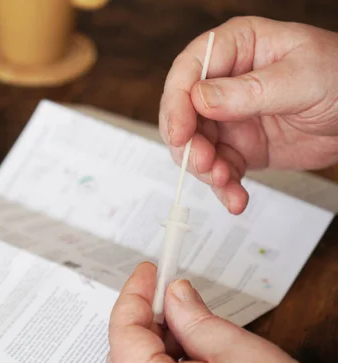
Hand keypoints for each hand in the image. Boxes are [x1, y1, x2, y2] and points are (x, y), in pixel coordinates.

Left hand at [106, 262, 330, 362]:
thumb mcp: (236, 351)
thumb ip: (195, 318)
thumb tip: (175, 294)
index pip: (123, 333)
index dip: (134, 295)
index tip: (148, 272)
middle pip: (125, 352)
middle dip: (145, 317)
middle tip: (167, 291)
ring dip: (157, 340)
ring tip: (187, 320)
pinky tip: (191, 349)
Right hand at [159, 16, 337, 213]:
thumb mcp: (302, 78)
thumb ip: (249, 90)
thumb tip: (199, 99)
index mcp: (236, 48)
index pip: (188, 71)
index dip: (176, 102)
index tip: (180, 132)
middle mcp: (224, 83)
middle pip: (183, 113)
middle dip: (187, 143)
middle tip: (202, 163)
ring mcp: (228, 117)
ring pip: (195, 146)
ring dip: (204, 169)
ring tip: (225, 181)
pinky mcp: (239, 147)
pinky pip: (219, 169)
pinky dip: (223, 187)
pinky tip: (236, 197)